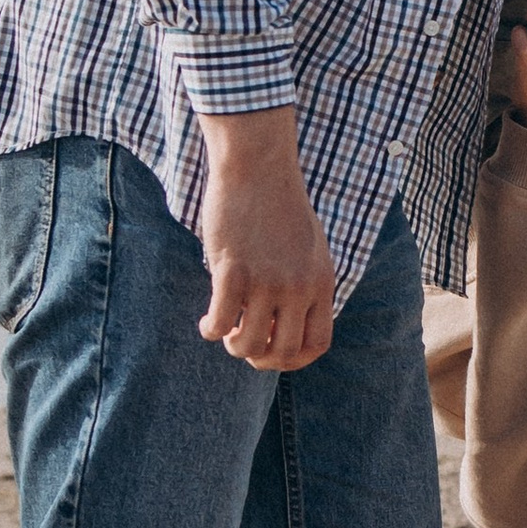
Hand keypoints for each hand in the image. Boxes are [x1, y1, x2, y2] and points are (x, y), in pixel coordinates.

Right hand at [196, 108, 336, 369]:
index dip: (294, 359)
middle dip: (261, 360)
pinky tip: (206, 322)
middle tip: (244, 342)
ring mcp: (266, 280)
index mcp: (320, 282)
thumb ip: (304, 284)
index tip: (274, 350)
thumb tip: (283, 324)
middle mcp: (298, 287)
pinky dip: (210, 329)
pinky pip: (220, 321)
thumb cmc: (279, 205)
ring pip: (248, 345)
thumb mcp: (309, 247)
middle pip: (283, 353)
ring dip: (233, 346)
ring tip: (225, 330)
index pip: (317, 344)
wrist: (259, 167)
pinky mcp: (233, 270)